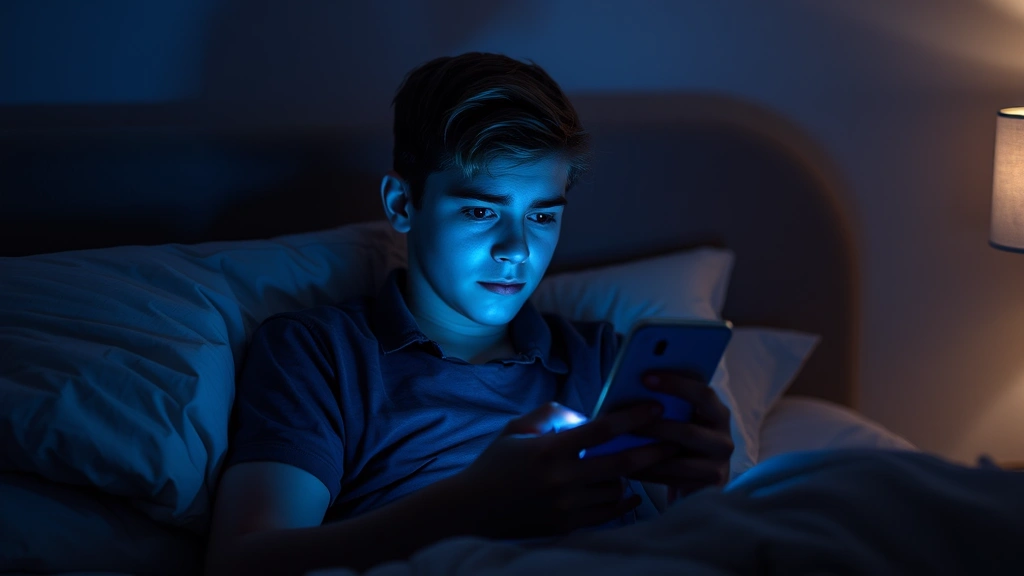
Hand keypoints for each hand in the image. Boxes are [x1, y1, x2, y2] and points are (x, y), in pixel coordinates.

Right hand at [454, 401, 674, 538]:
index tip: (655, 408)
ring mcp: (565, 506)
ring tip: (639, 463)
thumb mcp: (517, 429)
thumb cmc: (496, 464)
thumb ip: (552, 415)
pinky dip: (623, 502)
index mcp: (548, 450)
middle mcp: (560, 479)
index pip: (600, 430)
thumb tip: (585, 416)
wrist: (472, 510)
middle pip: (619, 463)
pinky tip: (631, 491)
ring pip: (616, 489)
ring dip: (629, 476)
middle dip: (651, 450)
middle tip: (673, 439)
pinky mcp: (567, 526)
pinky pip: (607, 514)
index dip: (632, 417)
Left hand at [631, 371, 733, 501]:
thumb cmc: (682, 442)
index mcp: (718, 413)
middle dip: (654, 426)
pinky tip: (628, 467)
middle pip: (688, 431)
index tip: (645, 378)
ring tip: (622, 446)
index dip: (675, 384)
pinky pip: (674, 478)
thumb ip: (668, 406)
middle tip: (626, 422)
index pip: (702, 393)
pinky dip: (648, 472)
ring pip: (678, 458)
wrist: (698, 483)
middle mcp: (724, 438)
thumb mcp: (681, 421)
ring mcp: (719, 464)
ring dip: (647, 451)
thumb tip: (631, 388)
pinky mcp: (709, 485)